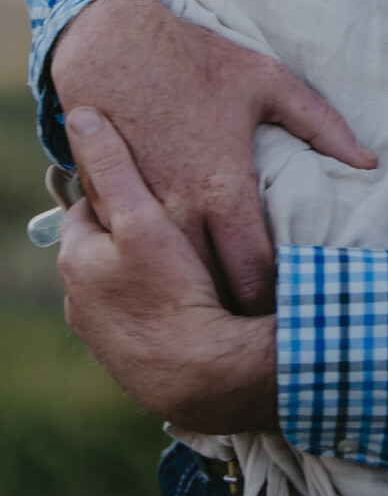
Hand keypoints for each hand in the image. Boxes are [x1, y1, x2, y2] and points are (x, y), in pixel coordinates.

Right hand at [51, 0, 375, 312]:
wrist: (113, 43)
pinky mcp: (109, 207)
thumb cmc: (197, 61)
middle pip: (212, 290)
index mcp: (223, 188)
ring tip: (227, 306)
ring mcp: (137, 214)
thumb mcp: (268, 81)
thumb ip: (323, 125)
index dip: (274, 300)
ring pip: (170, 282)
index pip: (253, 273)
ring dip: (197, 293)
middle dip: (237, 309)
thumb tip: (369, 162)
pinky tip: (178, 272)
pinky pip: (134, 254)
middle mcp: (179, 211)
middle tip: (264, 317)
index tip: (291, 307)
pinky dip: (157, 265)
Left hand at [59, 105, 276, 432]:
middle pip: (110, 244)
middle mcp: (81, 300)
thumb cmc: (171, 293)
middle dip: (138, 227)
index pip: (92, 204)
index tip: (157, 175)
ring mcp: (106, 333)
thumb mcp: (142, 218)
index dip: (124, 186)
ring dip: (153, 266)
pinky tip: (197, 295)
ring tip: (194, 254)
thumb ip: (113, 167)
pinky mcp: (135, 358)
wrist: (202, 378)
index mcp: (77, 258)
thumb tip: (82, 116)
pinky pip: (147, 312)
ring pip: (129, 280)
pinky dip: (164, 300)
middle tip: (181, 212)